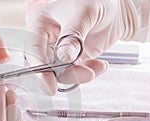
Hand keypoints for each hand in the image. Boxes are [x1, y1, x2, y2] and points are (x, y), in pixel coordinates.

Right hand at [26, 0, 149, 94]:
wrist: (115, 10)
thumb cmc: (96, 2)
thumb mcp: (84, 14)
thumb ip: (73, 37)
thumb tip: (63, 58)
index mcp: (40, 23)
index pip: (33, 49)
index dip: (40, 68)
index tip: (49, 83)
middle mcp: (46, 39)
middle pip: (45, 66)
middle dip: (65, 74)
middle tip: (84, 74)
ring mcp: (58, 52)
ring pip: (60, 73)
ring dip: (79, 75)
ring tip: (96, 68)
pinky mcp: (70, 60)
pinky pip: (74, 74)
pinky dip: (88, 73)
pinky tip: (99, 65)